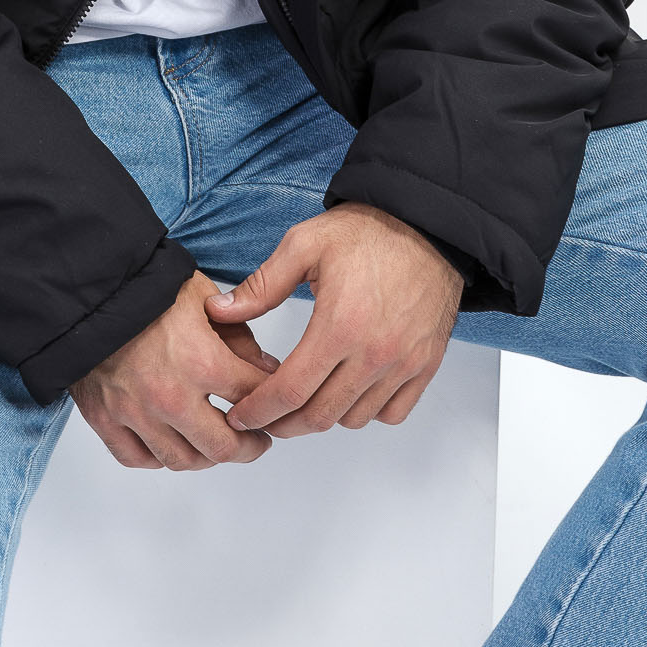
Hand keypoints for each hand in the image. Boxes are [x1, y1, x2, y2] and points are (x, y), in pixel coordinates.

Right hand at [68, 268, 282, 469]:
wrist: (87, 287)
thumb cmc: (145, 286)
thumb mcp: (202, 296)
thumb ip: (238, 336)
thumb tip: (265, 369)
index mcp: (200, 361)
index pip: (252, 398)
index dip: (272, 404)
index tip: (275, 407)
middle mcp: (170, 396)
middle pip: (223, 446)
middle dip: (249, 447)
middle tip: (257, 442)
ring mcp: (135, 412)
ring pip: (182, 460)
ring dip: (207, 458)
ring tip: (216, 445)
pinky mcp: (105, 419)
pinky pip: (137, 459)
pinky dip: (158, 458)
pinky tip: (171, 444)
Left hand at [204, 201, 463, 437]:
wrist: (428, 223)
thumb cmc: (369, 230)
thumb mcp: (305, 244)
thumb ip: (261, 285)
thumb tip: (219, 312)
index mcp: (339, 325)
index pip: (290, 391)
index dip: (259, 411)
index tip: (241, 415)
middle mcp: (374, 353)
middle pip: (319, 415)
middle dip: (283, 423)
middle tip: (264, 416)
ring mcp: (404, 363)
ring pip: (354, 418)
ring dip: (324, 416)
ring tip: (304, 398)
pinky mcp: (425, 365)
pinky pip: (392, 412)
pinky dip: (366, 411)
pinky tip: (348, 391)